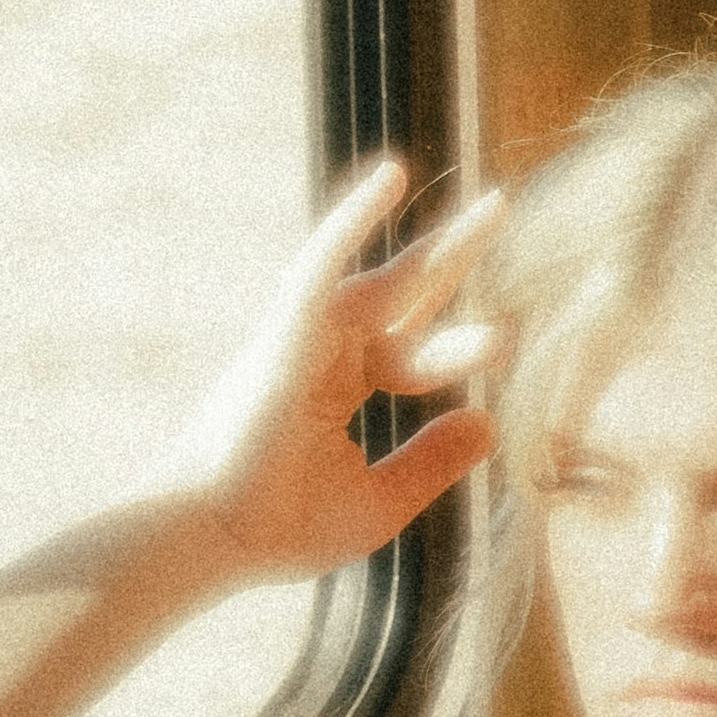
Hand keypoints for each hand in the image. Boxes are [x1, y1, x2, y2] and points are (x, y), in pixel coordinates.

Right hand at [175, 158, 504, 582]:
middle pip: (400, 294)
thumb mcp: (378, 501)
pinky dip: (352, 219)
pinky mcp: (283, 332)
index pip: (413, 352)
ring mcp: (303, 339)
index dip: (459, 346)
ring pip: (375, 274)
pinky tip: (391, 178)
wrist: (211, 539)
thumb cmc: (277, 528)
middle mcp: (323, 353)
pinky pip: (320, 262)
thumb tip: (489, 422)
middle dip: (450, 256)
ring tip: (490, 201)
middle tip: (501, 207)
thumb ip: (433, 462)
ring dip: (429, 239)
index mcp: (340, 388)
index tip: (505, 340)